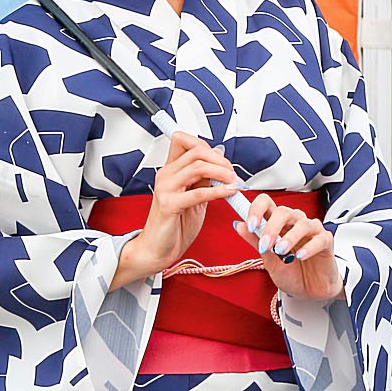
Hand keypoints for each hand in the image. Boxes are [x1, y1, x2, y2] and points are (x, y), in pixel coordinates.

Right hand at [111, 132, 240, 289]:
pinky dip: (218, 190)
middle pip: (196, 151)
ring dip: (222, 172)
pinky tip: (229, 193)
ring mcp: (165, 188)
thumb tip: (219, 154)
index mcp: (170, 170)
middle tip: (233, 174)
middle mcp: (166, 175)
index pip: (183, 140)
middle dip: (221, 160)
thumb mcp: (195, 196)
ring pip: (198, 166)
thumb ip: (204, 177)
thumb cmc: (174, 225)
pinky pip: (198, 192)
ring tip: (234, 183)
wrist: (157, 250)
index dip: (205, 145)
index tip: (222, 160)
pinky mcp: (169, 204)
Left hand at [237, 195, 344, 301]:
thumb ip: (256, 242)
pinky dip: (309, 247)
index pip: (267, 203)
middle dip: (271, 228)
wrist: (310, 291)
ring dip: (289, 237)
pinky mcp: (326, 241)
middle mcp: (295, 222)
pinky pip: (319, 238)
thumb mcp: (269, 261)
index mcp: (278, 223)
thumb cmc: (291, 273)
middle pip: (283, 211)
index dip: (257, 209)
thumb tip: (239, 224)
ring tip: (281, 251)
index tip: (250, 224)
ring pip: (301, 223)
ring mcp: (312, 230)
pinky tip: (300, 256)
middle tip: (265, 244)